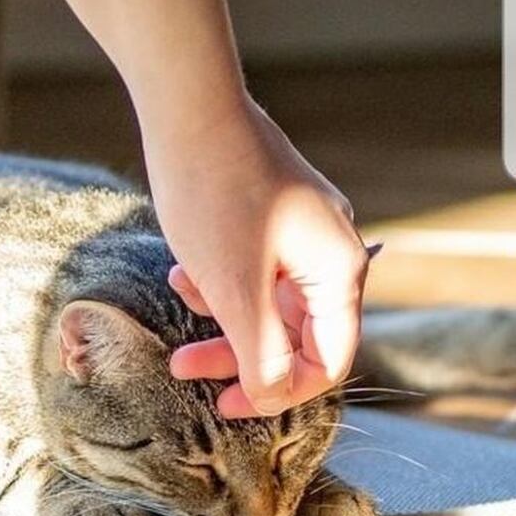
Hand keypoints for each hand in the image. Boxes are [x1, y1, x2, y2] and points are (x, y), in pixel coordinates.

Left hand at [143, 94, 368, 418]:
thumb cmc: (214, 195)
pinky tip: (181, 270)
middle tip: (184, 369)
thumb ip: (259, 348)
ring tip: (178, 303)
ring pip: (267, 302)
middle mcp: (331, 251)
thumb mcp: (234, 286)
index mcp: (338, 271)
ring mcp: (302, 231)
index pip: (328, 358)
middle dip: (238, 355)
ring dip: (221, 318)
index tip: (228, 405)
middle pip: (296, 333)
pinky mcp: (271, 216)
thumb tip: (272, 396)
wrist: (191, 110)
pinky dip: (217, 282)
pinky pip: (251, 270)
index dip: (280, 392)